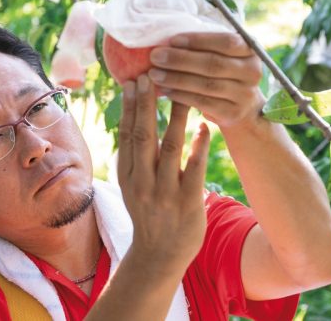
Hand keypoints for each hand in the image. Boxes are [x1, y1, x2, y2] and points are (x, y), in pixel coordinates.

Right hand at [117, 75, 209, 273]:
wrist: (159, 256)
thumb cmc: (149, 213)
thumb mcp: (132, 185)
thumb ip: (134, 156)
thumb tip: (132, 118)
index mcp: (128, 175)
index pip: (126, 134)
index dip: (129, 107)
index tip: (131, 80)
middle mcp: (142, 181)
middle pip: (143, 136)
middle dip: (145, 104)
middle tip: (149, 74)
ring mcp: (165, 192)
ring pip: (169, 148)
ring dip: (174, 117)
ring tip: (181, 91)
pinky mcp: (188, 202)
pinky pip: (194, 169)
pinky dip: (199, 146)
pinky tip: (204, 126)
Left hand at [148, 32, 263, 128]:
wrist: (243, 105)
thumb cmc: (224, 72)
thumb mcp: (222, 54)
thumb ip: (203, 45)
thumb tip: (167, 40)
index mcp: (250, 50)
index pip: (225, 41)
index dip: (198, 40)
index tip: (172, 40)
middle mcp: (252, 72)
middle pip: (213, 64)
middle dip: (180, 60)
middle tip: (155, 57)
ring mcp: (245, 94)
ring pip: (206, 85)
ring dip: (176, 78)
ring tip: (155, 74)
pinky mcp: (233, 113)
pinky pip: (202, 102)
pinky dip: (181, 95)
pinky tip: (165, 90)